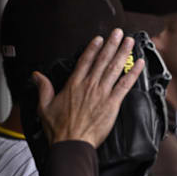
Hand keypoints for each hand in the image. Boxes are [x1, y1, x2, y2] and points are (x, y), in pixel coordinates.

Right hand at [33, 28, 144, 147]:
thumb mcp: (44, 106)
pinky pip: (125, 85)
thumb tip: (37, 75)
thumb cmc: (59, 128)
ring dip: (123, 53)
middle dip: (112, 45)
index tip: (100, 39)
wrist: (72, 143)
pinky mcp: (113, 103)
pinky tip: (139, 64)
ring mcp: (102, 93)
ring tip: (129, 41)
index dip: (93, 48)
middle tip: (119, 33)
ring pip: (114, 68)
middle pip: (102, 60)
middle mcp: (89, 85)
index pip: (85, 61)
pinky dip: (133, 73)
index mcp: (74, 85)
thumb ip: (44, 88)